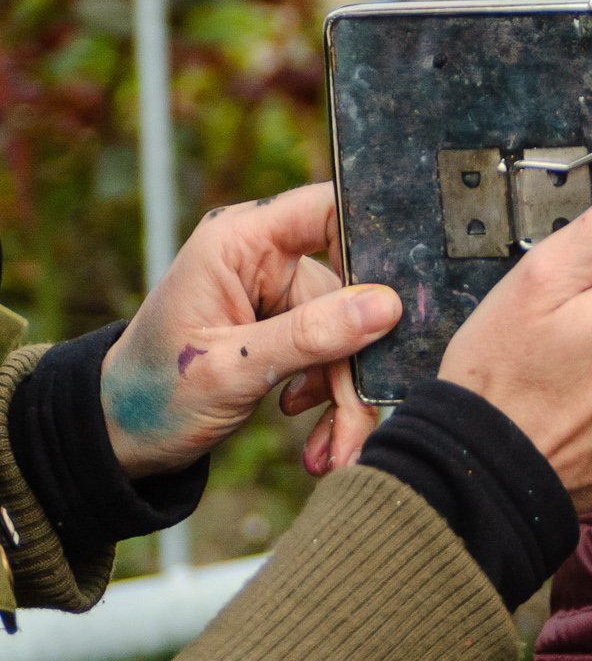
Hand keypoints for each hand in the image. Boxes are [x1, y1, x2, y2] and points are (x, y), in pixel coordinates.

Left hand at [101, 185, 401, 478]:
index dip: (371, 240)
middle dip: (356, 363)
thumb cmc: (152, 395)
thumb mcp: (232, 370)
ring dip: (347, 398)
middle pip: (350, 290)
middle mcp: (265, 258)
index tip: (401, 296)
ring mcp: (277, 295)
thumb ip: (309, 336)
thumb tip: (386, 306)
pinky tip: (318, 442)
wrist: (120, 441)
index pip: (326, 209)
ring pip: (348, 334)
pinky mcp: (286, 330)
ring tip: (336, 452)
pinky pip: (334, 355)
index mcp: (240, 241)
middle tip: (357, 421)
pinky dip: (334, 402)